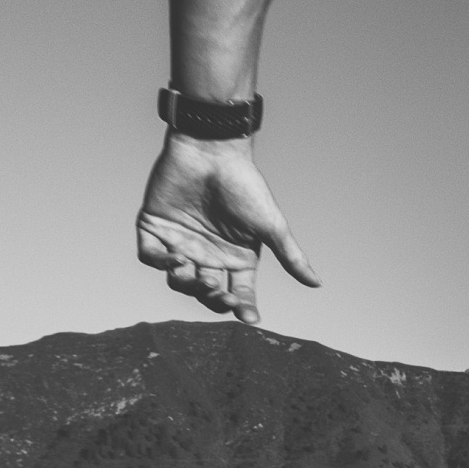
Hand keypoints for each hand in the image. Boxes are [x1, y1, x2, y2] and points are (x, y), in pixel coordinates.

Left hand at [137, 134, 318, 325]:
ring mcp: (180, 242)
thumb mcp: (270, 224)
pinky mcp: (154, 228)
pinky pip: (150, 257)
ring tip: (197, 275)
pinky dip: (160, 263)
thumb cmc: (244, 184)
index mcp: (236, 257)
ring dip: (186, 284)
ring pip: (178, 279)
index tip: (248, 317)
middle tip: (218, 292)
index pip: (238, 292)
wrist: (211, 150)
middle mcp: (208, 254)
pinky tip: (175, 258)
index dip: (243, 307)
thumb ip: (290, 256)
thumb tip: (317, 284)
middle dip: (212, 298)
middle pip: (206, 292)